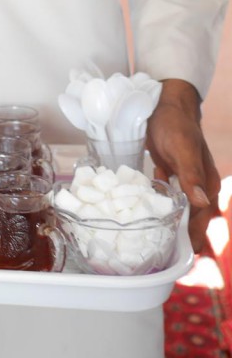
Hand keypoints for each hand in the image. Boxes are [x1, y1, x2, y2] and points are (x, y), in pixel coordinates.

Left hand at [146, 78, 220, 252]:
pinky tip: (151, 212)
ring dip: (175, 221)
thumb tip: (201, 204)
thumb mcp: (184, 149)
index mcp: (206, 182)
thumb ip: (192, 175)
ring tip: (164, 241)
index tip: (190, 254)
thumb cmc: (177, 125)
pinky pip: (166, 190)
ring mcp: (183, 176)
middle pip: (194, 214)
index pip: (204, 215)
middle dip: (187, 233)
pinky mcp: (168, 168)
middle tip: (174, 255)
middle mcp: (197, 182)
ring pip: (180, 205)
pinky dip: (160, 202)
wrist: (165, 102)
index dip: (198, 235)